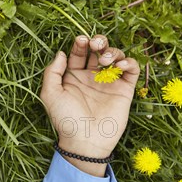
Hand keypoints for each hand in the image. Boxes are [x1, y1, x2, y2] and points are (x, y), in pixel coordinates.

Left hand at [40, 35, 139, 174]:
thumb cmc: (65, 119)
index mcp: (73, 76)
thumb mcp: (50, 94)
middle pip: (98, 50)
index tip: (81, 40)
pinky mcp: (124, 90)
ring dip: (112, 51)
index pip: (78, 52)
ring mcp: (109, 82)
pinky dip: (129, 62)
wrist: (85, 141)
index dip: (80, 43)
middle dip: (98, 41)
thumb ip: (52, 72)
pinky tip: (119, 65)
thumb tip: (62, 52)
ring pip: (115, 56)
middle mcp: (91, 76)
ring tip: (104, 60)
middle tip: (95, 44)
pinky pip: (131, 70)